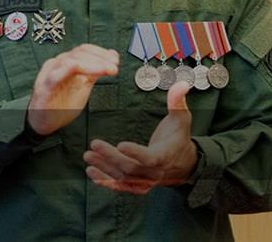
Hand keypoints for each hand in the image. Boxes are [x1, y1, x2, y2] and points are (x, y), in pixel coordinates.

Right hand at [27, 44, 118, 135]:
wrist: (44, 120)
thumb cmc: (61, 103)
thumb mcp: (83, 85)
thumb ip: (95, 71)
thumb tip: (112, 57)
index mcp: (66, 62)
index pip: (84, 50)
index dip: (101, 52)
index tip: (115, 60)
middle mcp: (57, 64)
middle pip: (79, 53)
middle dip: (100, 58)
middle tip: (114, 66)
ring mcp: (50, 74)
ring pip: (71, 61)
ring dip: (92, 64)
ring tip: (107, 70)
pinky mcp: (45, 87)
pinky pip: (57, 74)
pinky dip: (73, 70)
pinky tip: (88, 76)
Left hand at [83, 82, 198, 193]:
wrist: (184, 164)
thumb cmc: (178, 137)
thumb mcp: (181, 118)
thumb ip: (177, 101)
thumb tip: (181, 83)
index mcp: (165, 156)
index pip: (150, 158)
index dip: (136, 153)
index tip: (121, 144)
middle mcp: (156, 172)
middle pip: (131, 168)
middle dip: (111, 157)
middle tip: (94, 144)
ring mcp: (146, 181)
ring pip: (123, 178)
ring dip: (104, 168)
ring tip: (87, 156)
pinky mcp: (138, 186)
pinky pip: (121, 187)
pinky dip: (106, 181)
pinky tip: (91, 172)